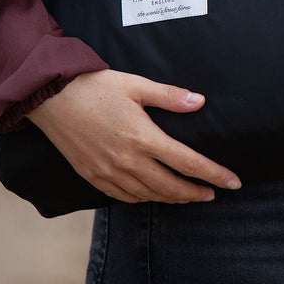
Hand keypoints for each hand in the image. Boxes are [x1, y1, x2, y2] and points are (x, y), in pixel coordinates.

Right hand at [27, 70, 241, 203]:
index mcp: (144, 138)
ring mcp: (108, 172)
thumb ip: (170, 97)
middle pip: (171, 187)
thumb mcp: (136, 85)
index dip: (214, 174)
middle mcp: (128, 161)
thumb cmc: (95, 86)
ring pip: (149, 195)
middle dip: (196, 193)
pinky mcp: (92, 176)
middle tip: (213, 194)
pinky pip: (124, 197)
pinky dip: (144, 198)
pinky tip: (152, 194)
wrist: (49, 97)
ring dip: (172, 198)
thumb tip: (200, 102)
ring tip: (187, 195)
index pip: (189, 163)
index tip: (233, 182)